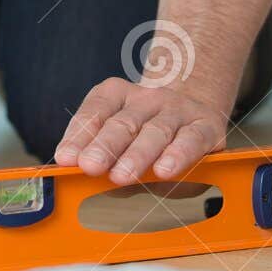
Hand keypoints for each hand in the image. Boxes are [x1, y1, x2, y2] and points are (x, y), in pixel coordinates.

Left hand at [54, 78, 227, 183]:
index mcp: (118, 93)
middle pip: (123, 122)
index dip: (79, 135)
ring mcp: (177, 110)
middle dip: (105, 146)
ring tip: (121, 176)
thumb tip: (70, 170)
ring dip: (137, 155)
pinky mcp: (206, 126)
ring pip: (156, 131)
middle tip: (89, 166)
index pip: (95, 111)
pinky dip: (178, 154)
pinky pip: (191, 139)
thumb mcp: (117, 128)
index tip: (66, 158)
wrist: (194, 103)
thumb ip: (95, 147)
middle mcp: (147, 98)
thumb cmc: (145, 127)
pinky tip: (165, 170)